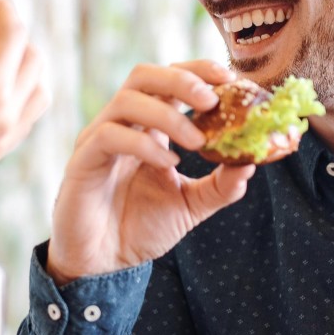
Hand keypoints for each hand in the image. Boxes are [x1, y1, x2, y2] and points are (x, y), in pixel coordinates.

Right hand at [46, 60, 254, 284]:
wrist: (104, 263)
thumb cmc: (141, 228)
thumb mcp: (190, 205)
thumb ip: (220, 186)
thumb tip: (251, 165)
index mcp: (147, 126)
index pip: (168, 80)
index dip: (197, 71)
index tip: (230, 79)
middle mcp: (121, 124)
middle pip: (144, 76)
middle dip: (182, 80)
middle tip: (213, 100)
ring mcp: (98, 139)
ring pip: (127, 100)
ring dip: (168, 114)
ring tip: (197, 141)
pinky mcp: (82, 161)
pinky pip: (110, 136)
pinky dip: (144, 144)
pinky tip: (169, 164)